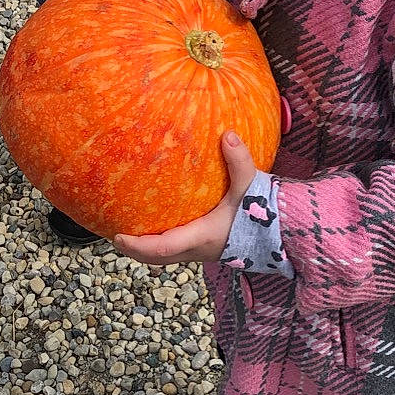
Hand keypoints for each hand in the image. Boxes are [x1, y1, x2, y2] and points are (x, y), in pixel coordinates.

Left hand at [115, 132, 256, 265]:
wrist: (279, 237)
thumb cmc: (262, 214)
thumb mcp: (250, 186)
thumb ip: (239, 161)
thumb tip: (227, 134)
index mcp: (201, 237)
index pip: (162, 248)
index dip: (138, 245)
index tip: (118, 235)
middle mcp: (196, 249)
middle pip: (156, 259)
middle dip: (133, 250)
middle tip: (115, 234)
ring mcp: (199, 252)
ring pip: (164, 257)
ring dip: (145, 247)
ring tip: (129, 229)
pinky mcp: (203, 248)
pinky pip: (173, 250)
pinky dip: (158, 243)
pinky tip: (154, 224)